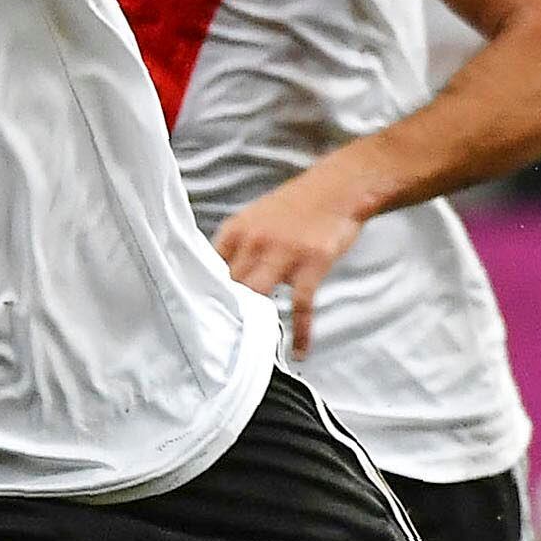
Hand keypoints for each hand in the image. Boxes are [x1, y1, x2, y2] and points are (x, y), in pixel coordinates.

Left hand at [214, 162, 375, 357]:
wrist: (340, 188)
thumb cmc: (297, 205)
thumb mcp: (257, 218)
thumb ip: (238, 247)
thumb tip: (221, 280)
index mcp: (235, 230)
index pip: (208, 269)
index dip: (204, 295)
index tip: (200, 318)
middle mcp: (253, 242)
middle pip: (230, 287)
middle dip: (225, 313)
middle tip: (222, 342)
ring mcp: (282, 253)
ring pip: (256, 296)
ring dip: (253, 322)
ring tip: (251, 349)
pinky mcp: (310, 264)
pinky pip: (300, 305)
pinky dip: (300, 331)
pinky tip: (298, 351)